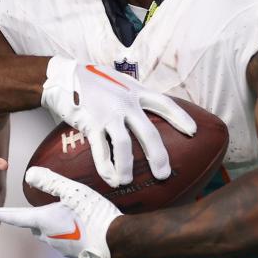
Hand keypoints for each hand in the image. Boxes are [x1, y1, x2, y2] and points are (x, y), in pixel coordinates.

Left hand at [0, 167, 122, 257]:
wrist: (118, 240)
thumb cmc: (94, 213)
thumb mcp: (73, 191)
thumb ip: (51, 182)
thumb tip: (30, 174)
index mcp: (44, 222)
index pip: (19, 218)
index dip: (7, 214)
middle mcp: (49, 238)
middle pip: (35, 228)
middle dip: (35, 220)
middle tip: (42, 208)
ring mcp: (63, 249)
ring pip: (51, 236)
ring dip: (53, 227)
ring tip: (67, 216)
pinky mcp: (76, 255)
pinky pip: (66, 243)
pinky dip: (68, 235)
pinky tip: (81, 227)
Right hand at [41, 57, 195, 186]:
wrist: (63, 77)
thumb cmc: (93, 80)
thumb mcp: (119, 81)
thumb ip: (133, 95)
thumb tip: (148, 110)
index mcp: (135, 91)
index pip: (164, 103)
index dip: (180, 117)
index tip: (193, 131)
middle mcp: (125, 102)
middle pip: (148, 132)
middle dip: (158, 156)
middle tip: (164, 174)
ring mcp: (108, 113)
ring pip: (124, 145)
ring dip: (127, 167)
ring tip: (128, 181)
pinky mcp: (90, 123)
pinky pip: (101, 150)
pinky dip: (106, 167)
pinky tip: (110, 179)